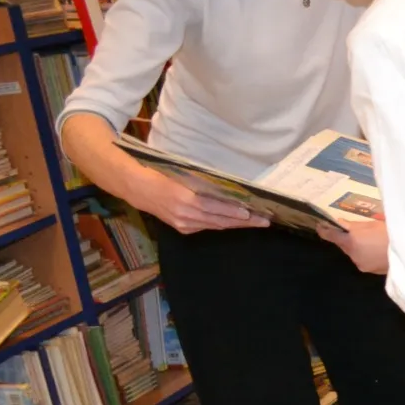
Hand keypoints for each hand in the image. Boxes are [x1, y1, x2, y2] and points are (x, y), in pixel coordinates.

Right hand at [128, 168, 267, 234]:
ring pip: (217, 226)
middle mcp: (186, 215)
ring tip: (256, 222)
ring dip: (237, 224)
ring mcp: (185, 224)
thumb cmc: (163, 175)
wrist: (139, 189)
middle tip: (265, 221)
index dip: (233, 211)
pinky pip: (208, 227)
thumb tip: (229, 188)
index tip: (250, 213)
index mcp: (185, 199)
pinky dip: (222, 224)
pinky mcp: (183, 229)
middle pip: (221, 220)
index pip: (215, 208)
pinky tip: (236, 222)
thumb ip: (204, 184)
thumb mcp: (183, 175)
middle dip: (245, 222)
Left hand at [320, 217, 390, 273]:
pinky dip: (366, 255)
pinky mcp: (370, 271)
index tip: (320, 227)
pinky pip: (363, 260)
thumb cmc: (392, 234)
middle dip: (346, 239)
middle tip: (355, 232)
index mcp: (352, 241)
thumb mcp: (373, 224)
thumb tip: (341, 223)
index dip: (324, 231)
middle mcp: (353, 255)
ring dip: (357, 248)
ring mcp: (361, 264)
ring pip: (354, 254)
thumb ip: (354, 225)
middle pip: (344, 246)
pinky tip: (377, 251)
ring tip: (371, 242)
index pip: (332, 236)